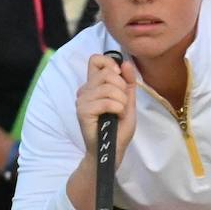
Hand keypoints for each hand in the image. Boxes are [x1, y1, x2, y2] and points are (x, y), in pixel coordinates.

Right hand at [76, 53, 137, 167]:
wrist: (112, 150)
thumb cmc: (118, 127)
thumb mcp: (128, 101)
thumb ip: (128, 82)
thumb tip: (126, 63)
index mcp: (94, 85)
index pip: (96, 60)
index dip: (109, 63)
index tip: (119, 76)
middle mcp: (85, 90)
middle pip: (107, 73)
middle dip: (122, 87)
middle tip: (122, 103)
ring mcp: (82, 101)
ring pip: (108, 87)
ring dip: (121, 101)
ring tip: (119, 112)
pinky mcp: (83, 112)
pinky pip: (106, 102)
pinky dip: (117, 108)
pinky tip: (115, 116)